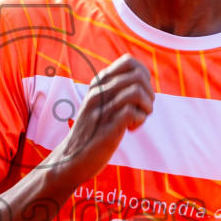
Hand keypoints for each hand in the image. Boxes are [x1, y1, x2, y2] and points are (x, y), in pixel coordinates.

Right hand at [50, 55, 153, 184]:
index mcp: (98, 83)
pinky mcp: (107, 127)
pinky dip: (140, 120)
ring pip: (137, 92)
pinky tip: (130, 129)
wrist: (72, 158)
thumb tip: (144, 80)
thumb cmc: (92, 130)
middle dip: (149, 93)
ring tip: (137, 119)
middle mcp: (98, 91)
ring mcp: (101, 108)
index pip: (129, 61)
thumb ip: (116, 89)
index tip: (139, 94)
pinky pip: (133, 112)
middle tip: (142, 109)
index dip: (143, 76)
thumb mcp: (100, 103)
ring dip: (146, 107)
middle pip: (138, 76)